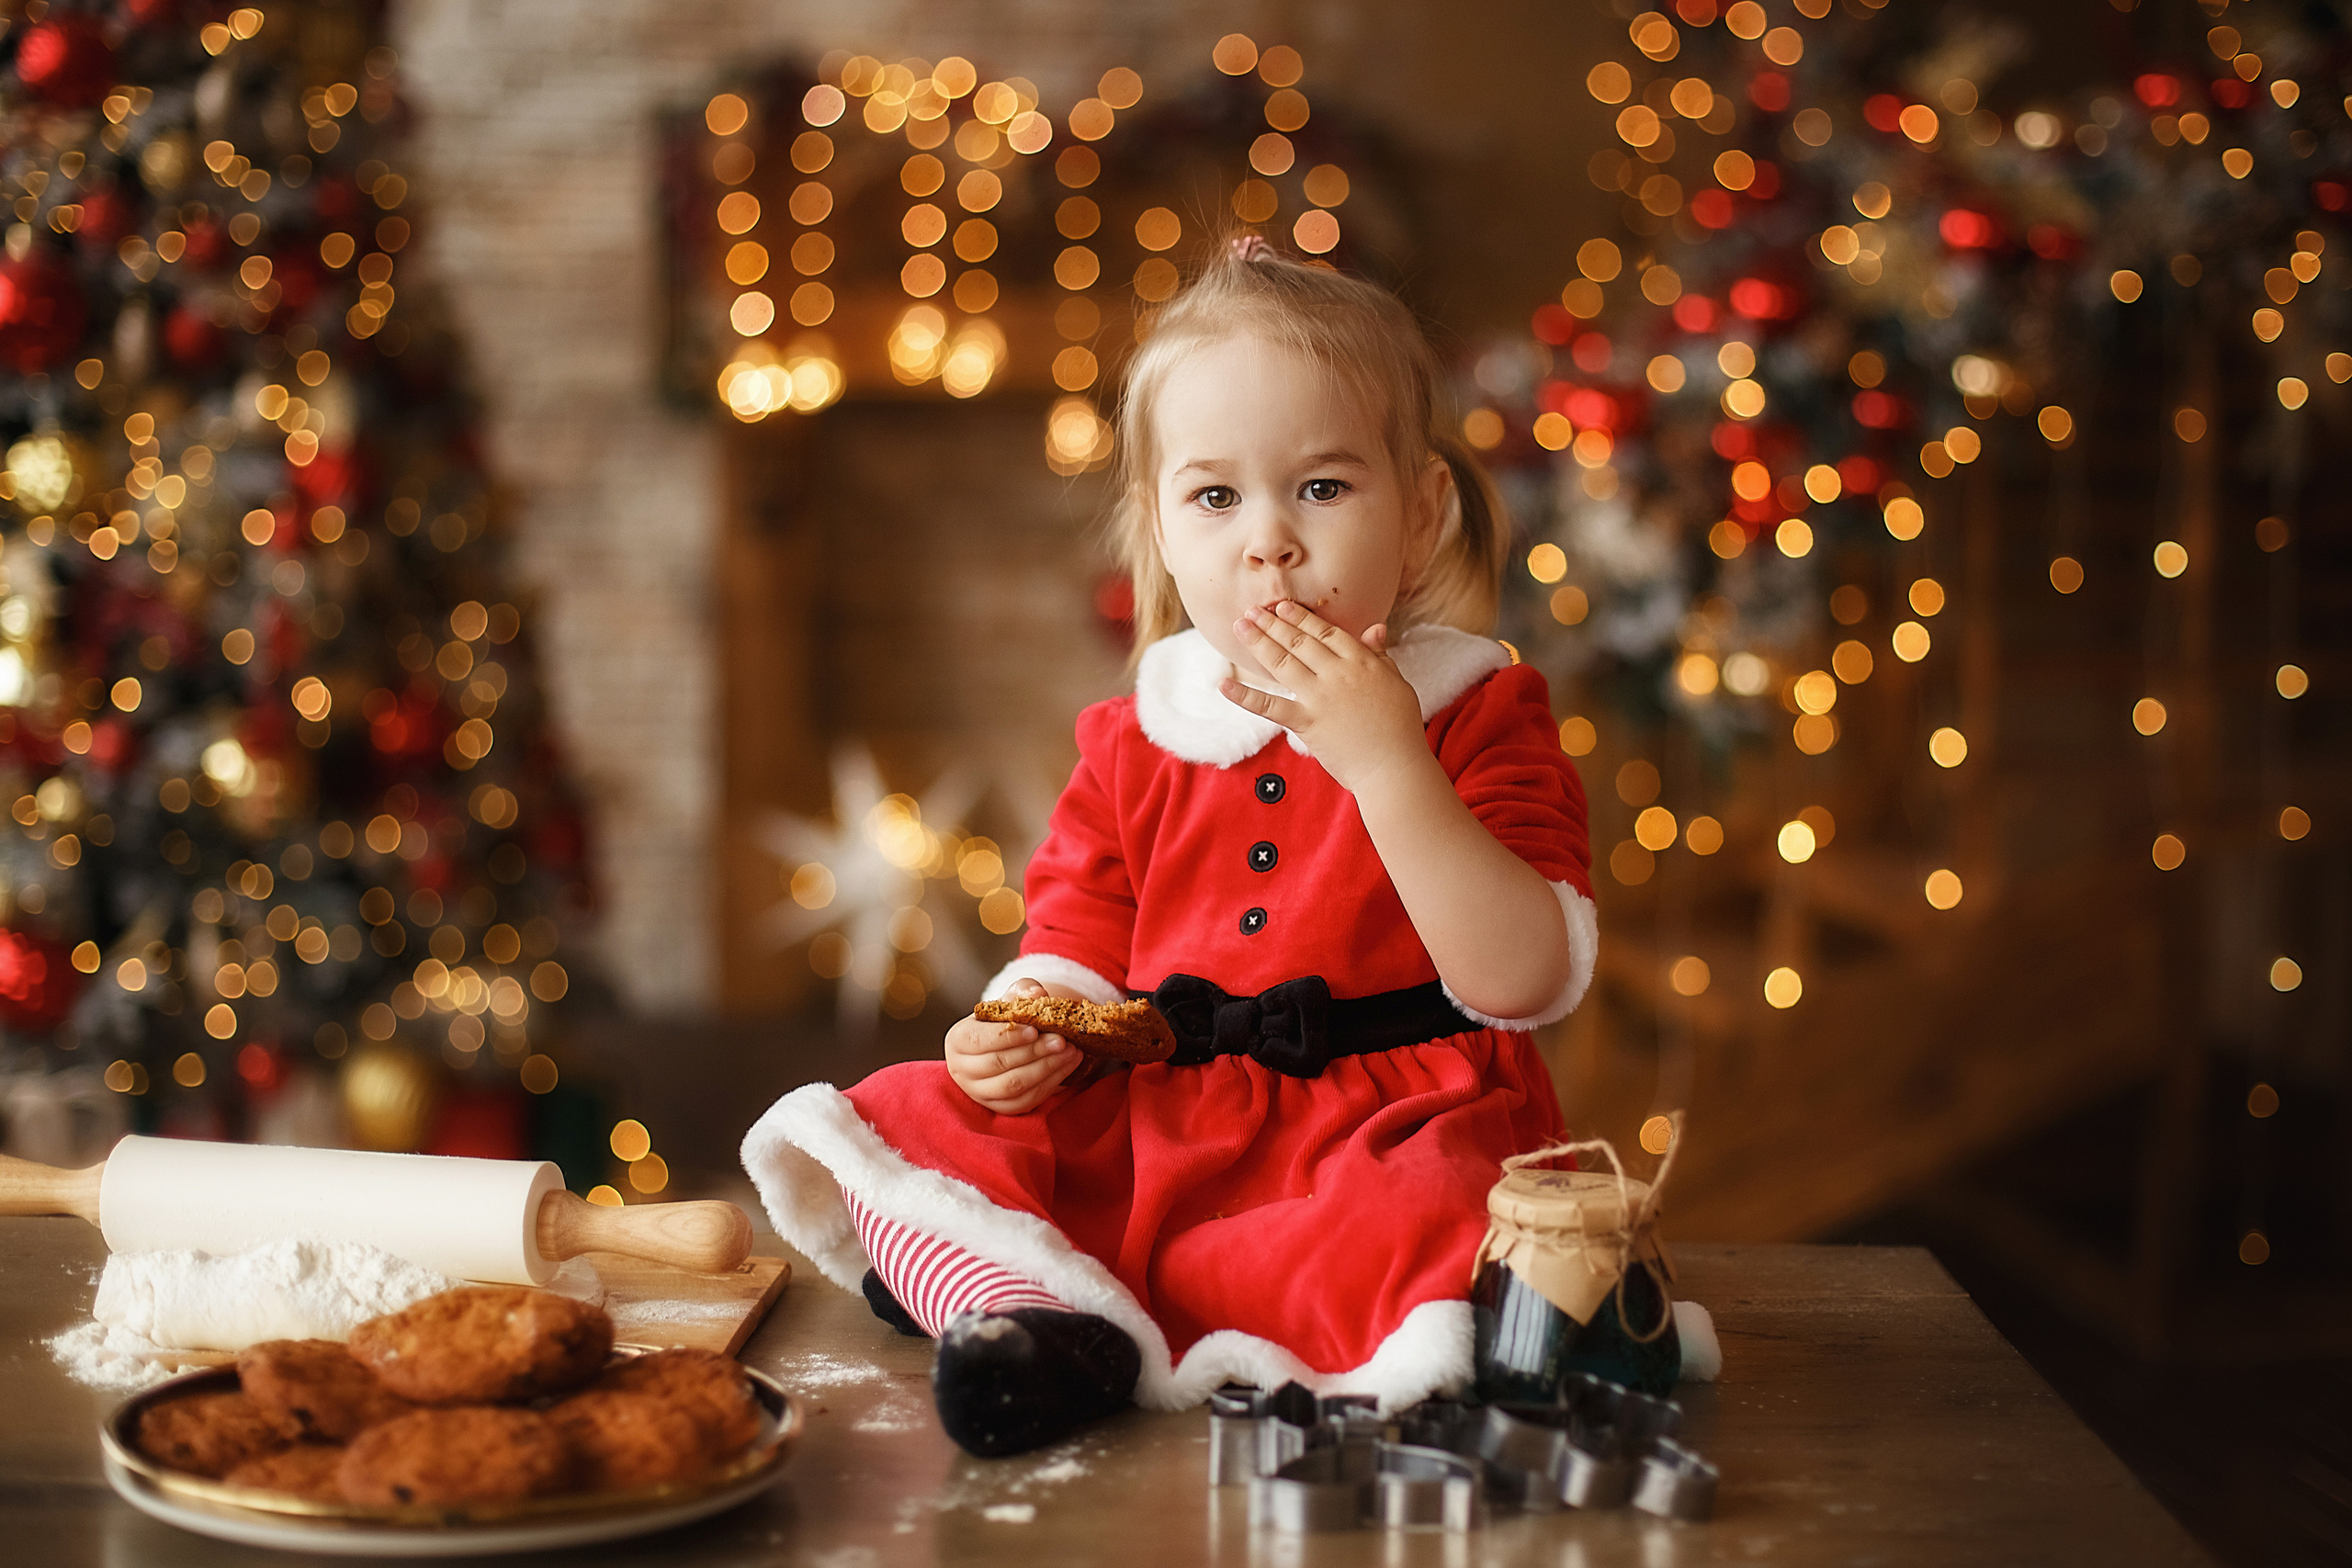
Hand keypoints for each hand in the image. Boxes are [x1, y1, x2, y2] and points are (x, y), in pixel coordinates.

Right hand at [945, 977, 1081, 1113]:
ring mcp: (978, 1092)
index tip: (1035, 1030)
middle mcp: (962, 1069)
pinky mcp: (998, 1107)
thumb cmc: (1003, 1019)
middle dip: (1034, 1052)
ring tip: (1071, 1052)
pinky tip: (1066, 1067)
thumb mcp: (1010, 999)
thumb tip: (1038, 994)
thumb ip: (1023, 991)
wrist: (1002, 1044)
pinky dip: (1049, 1085)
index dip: (1008, 1036)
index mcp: (958, 1039)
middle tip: (1062, 1041)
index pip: (979, 1040)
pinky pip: (1025, 1101)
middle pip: (999, 1064)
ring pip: (1013, 1086)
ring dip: (1046, 1069)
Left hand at [1221, 601, 1429, 794]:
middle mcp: (1338, 674)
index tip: (1283, 606)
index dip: (1302, 618)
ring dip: (1259, 642)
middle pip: (1300, 642)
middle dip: (1274, 624)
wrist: (1394, 767)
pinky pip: (1270, 706)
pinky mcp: (1307, 723)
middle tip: (1252, 610)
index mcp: (1362, 662)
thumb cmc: (1400, 728)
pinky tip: (1224, 685)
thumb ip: (1380, 655)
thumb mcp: (1396, 683)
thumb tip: (1375, 627)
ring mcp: (1320, 698)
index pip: (1326, 632)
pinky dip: (1245, 696)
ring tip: (1241, 626)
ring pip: (1284, 663)